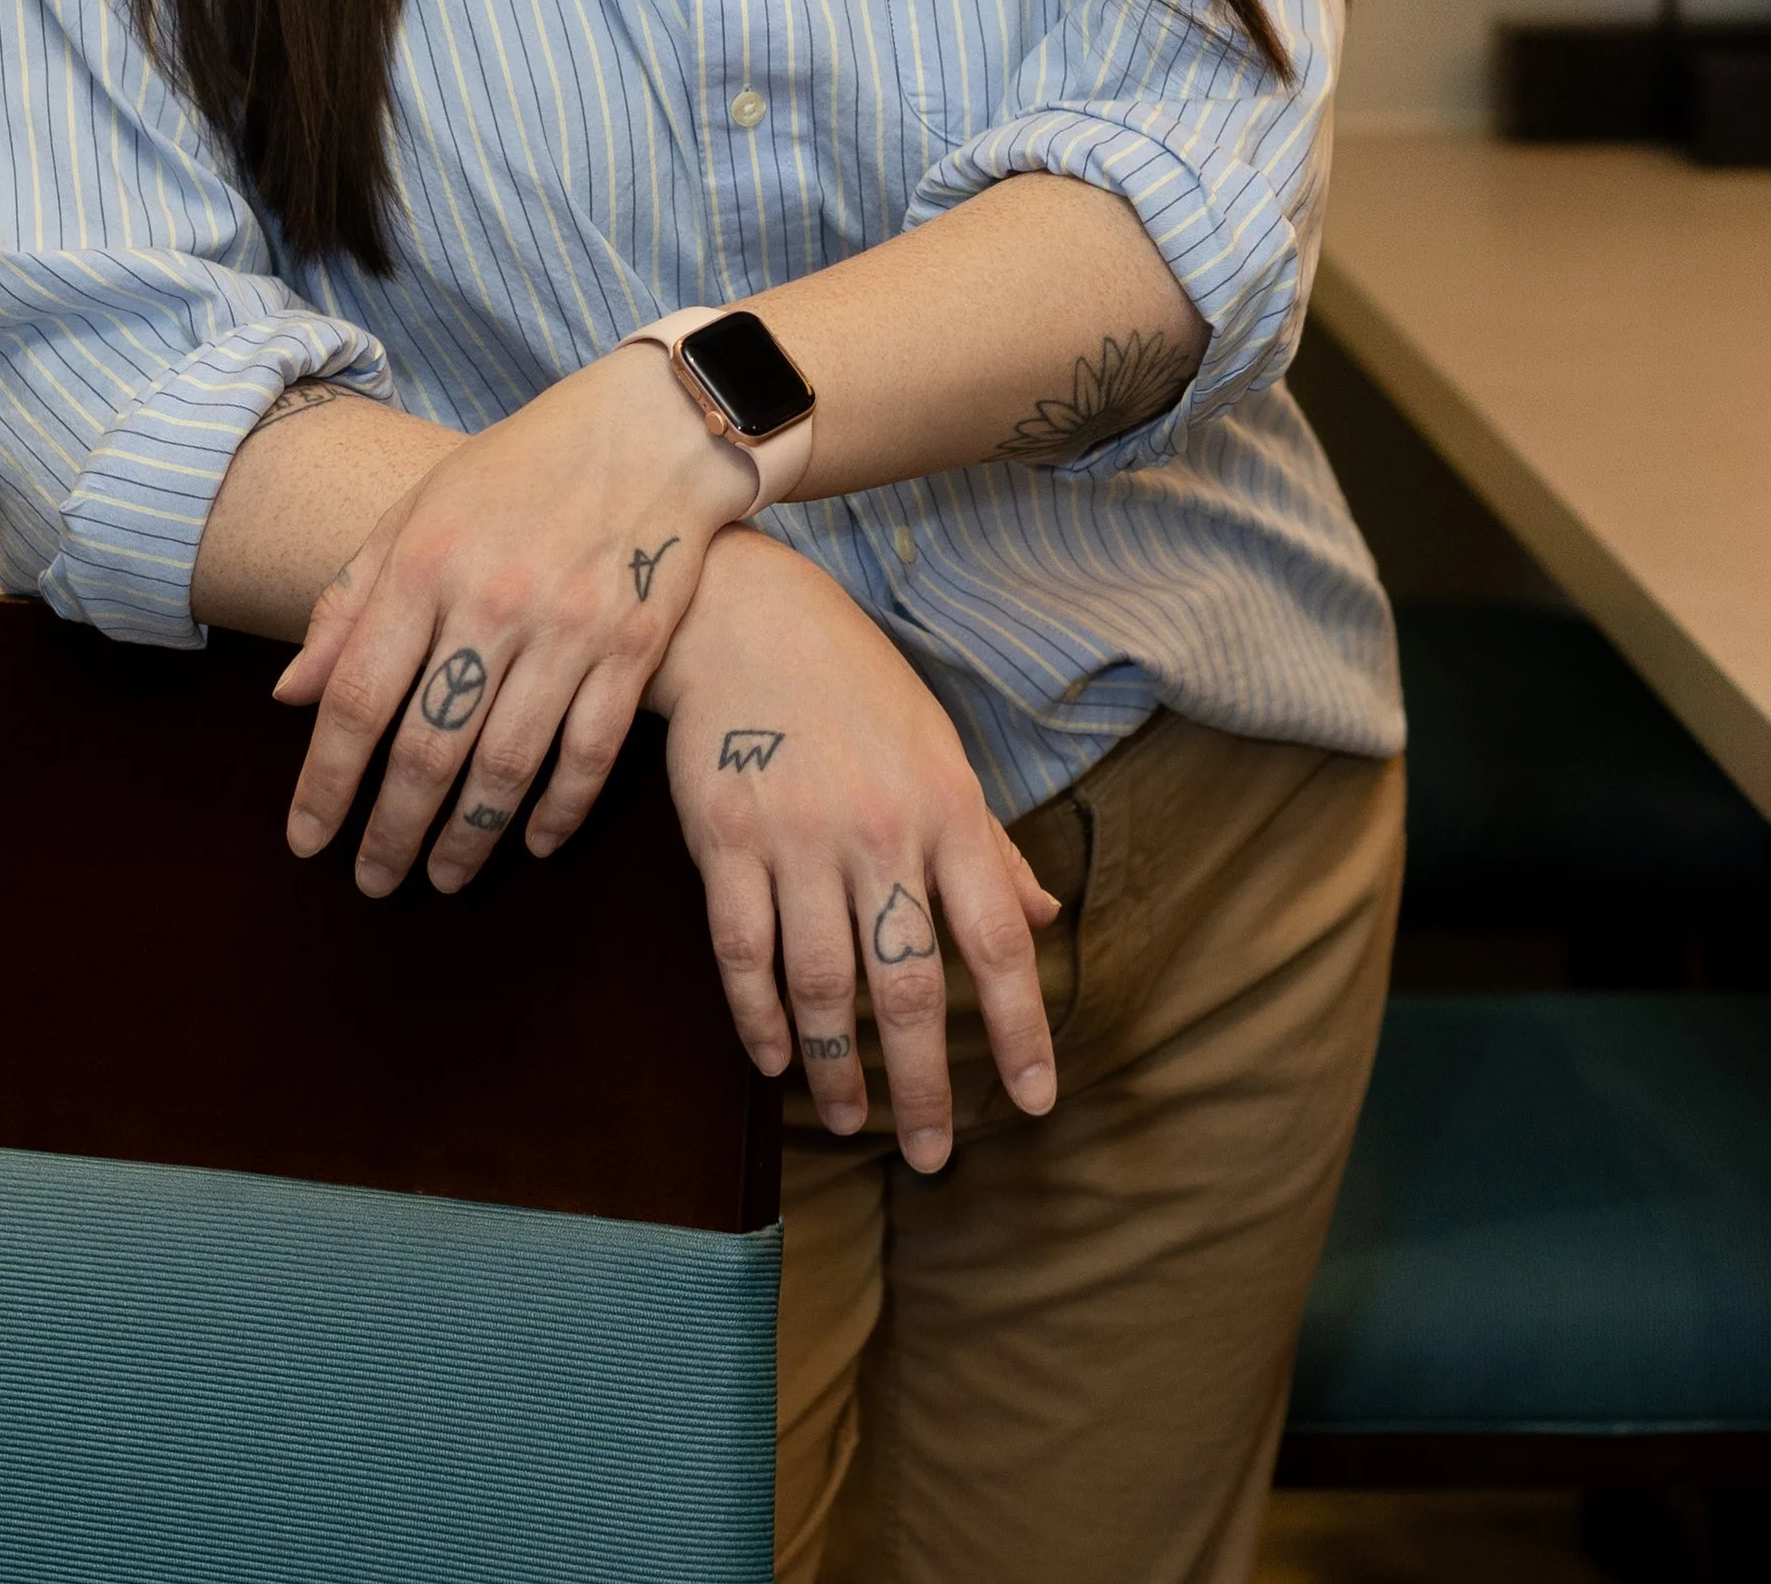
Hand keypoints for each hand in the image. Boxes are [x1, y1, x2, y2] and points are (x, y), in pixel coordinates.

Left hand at [274, 321, 755, 895]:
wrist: (649, 427)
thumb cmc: (517, 470)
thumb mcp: (419, 511)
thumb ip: (350, 601)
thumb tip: (289, 697)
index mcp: (426, 563)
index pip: (357, 698)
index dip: (325, 782)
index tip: (306, 842)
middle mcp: (492, 600)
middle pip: (427, 748)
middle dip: (391, 831)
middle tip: (373, 882)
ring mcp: (569, 626)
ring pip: (506, 765)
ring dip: (468, 837)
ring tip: (442, 875)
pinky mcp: (633, 644)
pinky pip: (590, 752)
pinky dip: (560, 809)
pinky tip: (532, 842)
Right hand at [653, 531, 1060, 1172]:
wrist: (743, 613)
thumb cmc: (854, 683)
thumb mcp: (940, 748)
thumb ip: (989, 843)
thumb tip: (1046, 917)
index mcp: (947, 808)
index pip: (999, 942)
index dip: (1020, 1032)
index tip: (1033, 1104)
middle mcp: (879, 831)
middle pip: (909, 988)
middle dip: (924, 1087)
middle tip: (933, 1156)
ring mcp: (796, 838)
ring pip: (822, 987)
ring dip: (838, 1069)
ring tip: (854, 1120)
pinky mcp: (724, 839)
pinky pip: (743, 953)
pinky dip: (758, 1018)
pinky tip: (774, 1059)